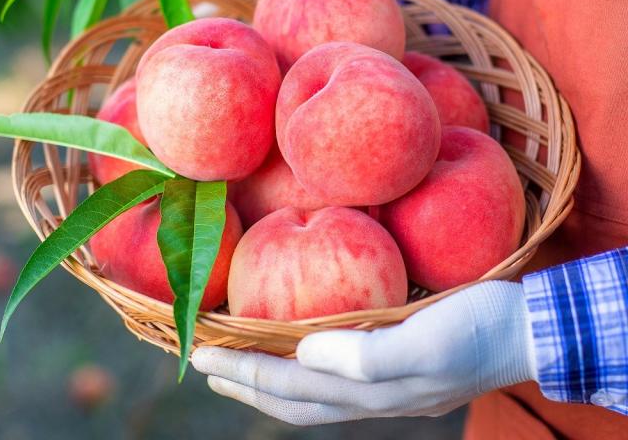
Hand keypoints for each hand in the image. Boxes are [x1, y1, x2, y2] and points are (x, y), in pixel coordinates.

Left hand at [192, 281, 537, 424]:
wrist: (525, 330)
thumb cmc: (479, 329)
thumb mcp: (428, 341)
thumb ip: (368, 356)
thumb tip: (305, 351)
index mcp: (369, 390)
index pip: (287, 385)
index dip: (242, 372)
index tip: (200, 356)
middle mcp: (368, 393)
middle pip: (289, 395)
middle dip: (242, 381)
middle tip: (201, 363)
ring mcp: (380, 382)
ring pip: (307, 389)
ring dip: (266, 378)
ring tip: (236, 365)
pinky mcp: (392, 362)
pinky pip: (331, 372)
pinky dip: (300, 365)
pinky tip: (296, 350)